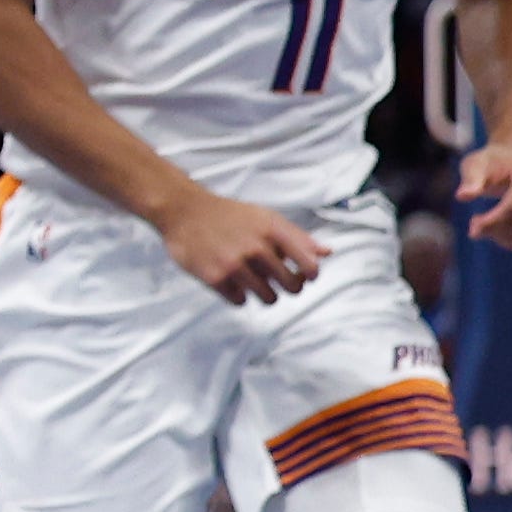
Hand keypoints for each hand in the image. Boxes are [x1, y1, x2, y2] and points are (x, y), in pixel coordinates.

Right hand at [158, 187, 324, 306]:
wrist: (184, 211)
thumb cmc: (230, 215)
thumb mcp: (266, 218)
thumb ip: (297, 237)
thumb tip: (327, 254)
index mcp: (273, 231)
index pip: (308, 264)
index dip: (310, 275)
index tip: (305, 277)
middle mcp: (256, 248)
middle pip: (291, 287)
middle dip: (289, 287)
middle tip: (278, 281)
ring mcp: (235, 264)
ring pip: (268, 298)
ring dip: (265, 294)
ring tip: (255, 283)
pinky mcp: (214, 278)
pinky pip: (240, 301)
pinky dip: (238, 295)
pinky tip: (232, 281)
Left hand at [455, 141, 511, 254]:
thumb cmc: (492, 164)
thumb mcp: (476, 164)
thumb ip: (471, 180)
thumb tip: (463, 196)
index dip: (492, 222)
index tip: (473, 227)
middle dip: (496, 232)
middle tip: (477, 225)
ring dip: (507, 241)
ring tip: (491, 228)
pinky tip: (506, 232)